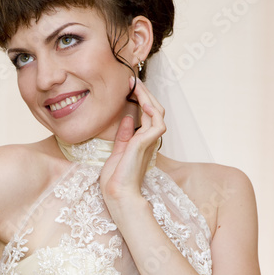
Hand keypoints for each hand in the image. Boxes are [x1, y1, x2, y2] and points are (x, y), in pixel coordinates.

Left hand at [97, 75, 165, 210]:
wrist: (117, 194)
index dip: (141, 99)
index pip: (147, 114)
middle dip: (145, 93)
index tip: (130, 87)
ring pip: (157, 113)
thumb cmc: (116, 178)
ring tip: (137, 86)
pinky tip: (143, 103)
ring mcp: (149, 142)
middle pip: (154, 110)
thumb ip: (124, 135)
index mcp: (142, 141)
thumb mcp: (118, 151)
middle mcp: (149, 140)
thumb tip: (128, 118)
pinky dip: (152, 112)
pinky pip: (157, 124)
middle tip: (133, 81)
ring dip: (148, 97)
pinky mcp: (146, 145)